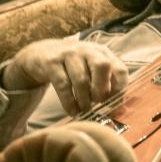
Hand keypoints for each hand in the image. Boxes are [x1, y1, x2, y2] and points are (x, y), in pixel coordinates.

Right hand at [2, 39, 129, 116]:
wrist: (40, 53)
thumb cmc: (74, 66)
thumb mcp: (91, 68)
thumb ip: (106, 84)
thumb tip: (120, 109)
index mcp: (103, 52)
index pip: (120, 69)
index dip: (120, 88)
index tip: (114, 102)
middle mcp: (88, 50)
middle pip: (102, 67)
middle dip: (102, 89)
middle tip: (98, 102)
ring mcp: (69, 54)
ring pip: (81, 79)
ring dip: (84, 99)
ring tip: (85, 109)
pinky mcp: (51, 63)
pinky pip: (63, 85)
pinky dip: (69, 102)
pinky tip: (72, 111)